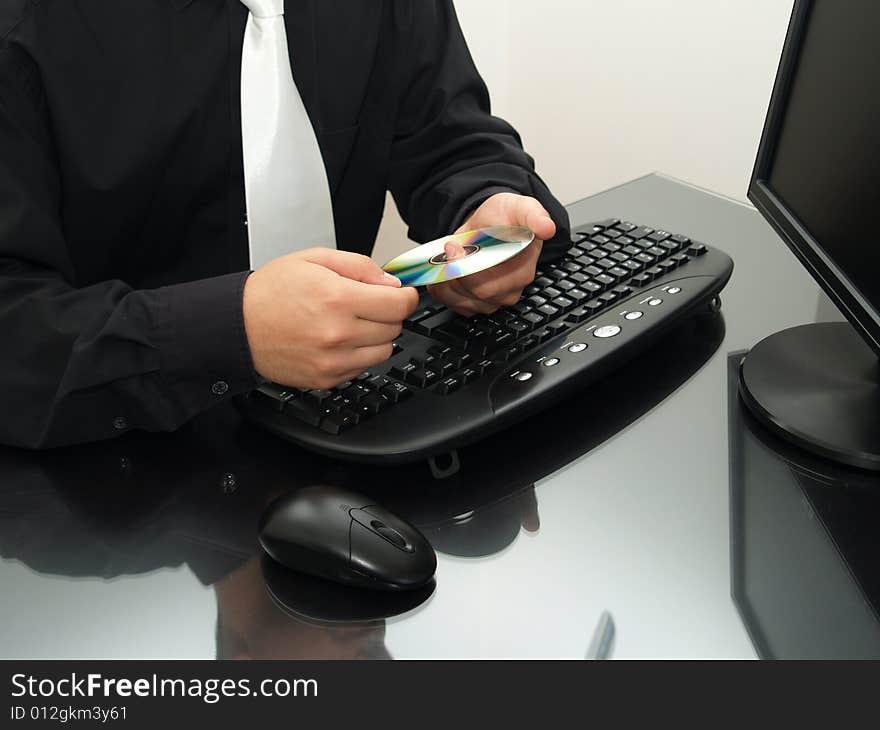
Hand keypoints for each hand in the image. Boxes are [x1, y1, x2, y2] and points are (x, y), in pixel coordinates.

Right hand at [242, 248, 417, 388]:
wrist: (237, 326)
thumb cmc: (271, 292)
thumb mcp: (315, 259)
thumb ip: (360, 267)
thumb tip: (392, 283)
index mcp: (337, 299)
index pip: (398, 305)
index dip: (406, 297)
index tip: (403, 294)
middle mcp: (338, 334)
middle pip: (394, 328)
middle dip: (388, 314)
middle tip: (369, 304)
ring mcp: (333, 361)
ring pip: (384, 351)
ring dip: (377, 337)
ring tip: (352, 323)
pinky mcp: (326, 379)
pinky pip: (362, 368)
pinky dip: (358, 354)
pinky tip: (338, 341)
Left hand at [428, 192, 555, 315]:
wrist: (491, 223)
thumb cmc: (505, 218)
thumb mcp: (520, 207)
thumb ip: (534, 215)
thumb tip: (546, 227)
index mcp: (522, 273)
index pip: (487, 287)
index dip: (465, 269)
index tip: (454, 246)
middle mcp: (509, 291)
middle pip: (472, 294)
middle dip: (454, 271)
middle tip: (448, 248)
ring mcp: (492, 300)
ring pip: (459, 301)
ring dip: (446, 279)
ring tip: (446, 257)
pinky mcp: (475, 303)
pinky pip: (452, 303)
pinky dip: (442, 287)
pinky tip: (446, 268)